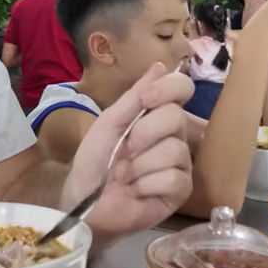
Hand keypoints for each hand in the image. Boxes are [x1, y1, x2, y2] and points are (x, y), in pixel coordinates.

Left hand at [64, 63, 193, 236]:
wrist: (85, 201)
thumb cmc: (94, 161)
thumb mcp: (109, 124)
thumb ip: (134, 97)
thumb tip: (159, 66)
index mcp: (157, 115)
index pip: (181, 89)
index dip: (168, 89)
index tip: (146, 100)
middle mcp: (174, 135)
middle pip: (176, 118)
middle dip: (143, 134)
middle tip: (124, 150)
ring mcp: (180, 163)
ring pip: (173, 150)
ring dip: (139, 165)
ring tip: (124, 175)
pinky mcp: (181, 190)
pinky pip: (173, 178)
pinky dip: (146, 184)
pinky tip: (135, 190)